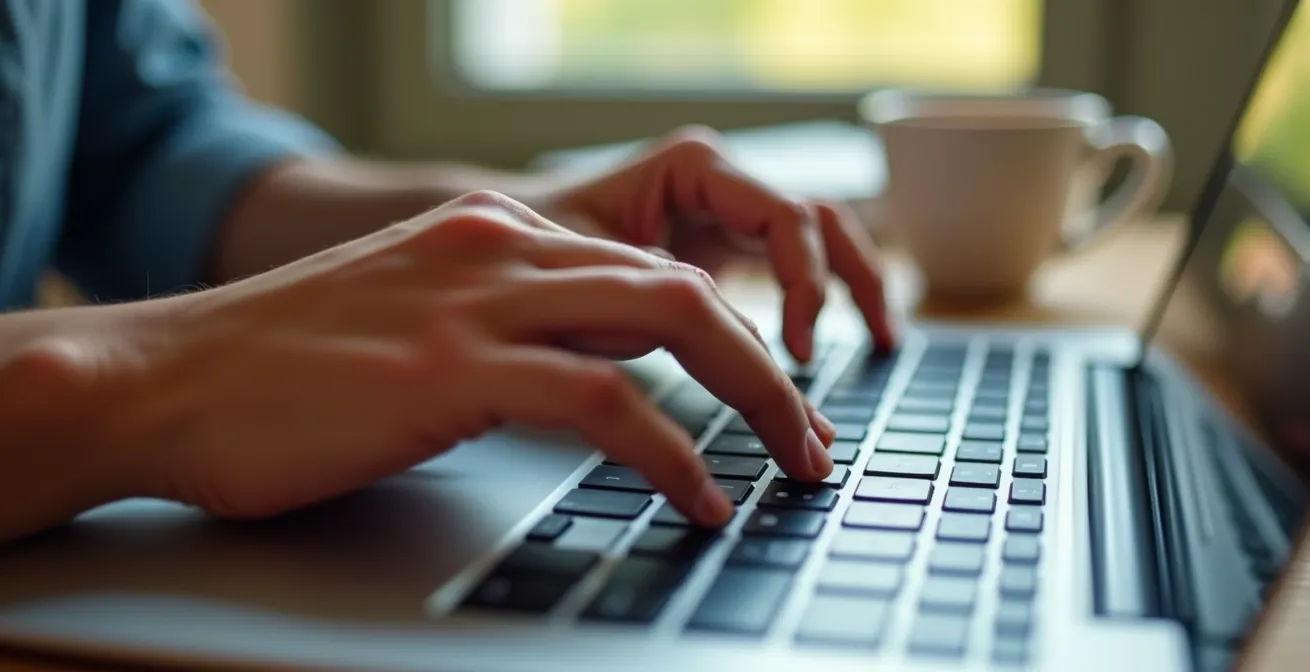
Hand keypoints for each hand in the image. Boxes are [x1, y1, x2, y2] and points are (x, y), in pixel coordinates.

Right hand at [92, 191, 835, 528]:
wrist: (163, 376)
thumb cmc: (280, 368)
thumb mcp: (411, 320)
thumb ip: (499, 328)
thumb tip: (582, 380)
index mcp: (491, 233)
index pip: (645, 269)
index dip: (726, 334)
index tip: (768, 397)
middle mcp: (496, 246)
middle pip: (680, 284)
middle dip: (767, 362)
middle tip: (811, 434)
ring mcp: (476, 299)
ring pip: (668, 320)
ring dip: (753, 398)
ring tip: (792, 464)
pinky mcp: (451, 366)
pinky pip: (603, 399)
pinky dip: (670, 450)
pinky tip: (698, 494)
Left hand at [546, 126, 894, 361]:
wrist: (492, 251)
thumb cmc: (527, 250)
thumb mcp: (592, 273)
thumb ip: (666, 300)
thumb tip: (733, 354)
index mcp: (696, 167)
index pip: (787, 217)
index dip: (806, 284)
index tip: (796, 351)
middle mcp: (720, 183)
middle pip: (820, 221)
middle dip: (852, 283)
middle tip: (874, 347)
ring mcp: (724, 214)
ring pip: (819, 238)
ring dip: (857, 285)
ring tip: (885, 342)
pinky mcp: (721, 249)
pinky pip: (790, 267)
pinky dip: (819, 301)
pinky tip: (824, 350)